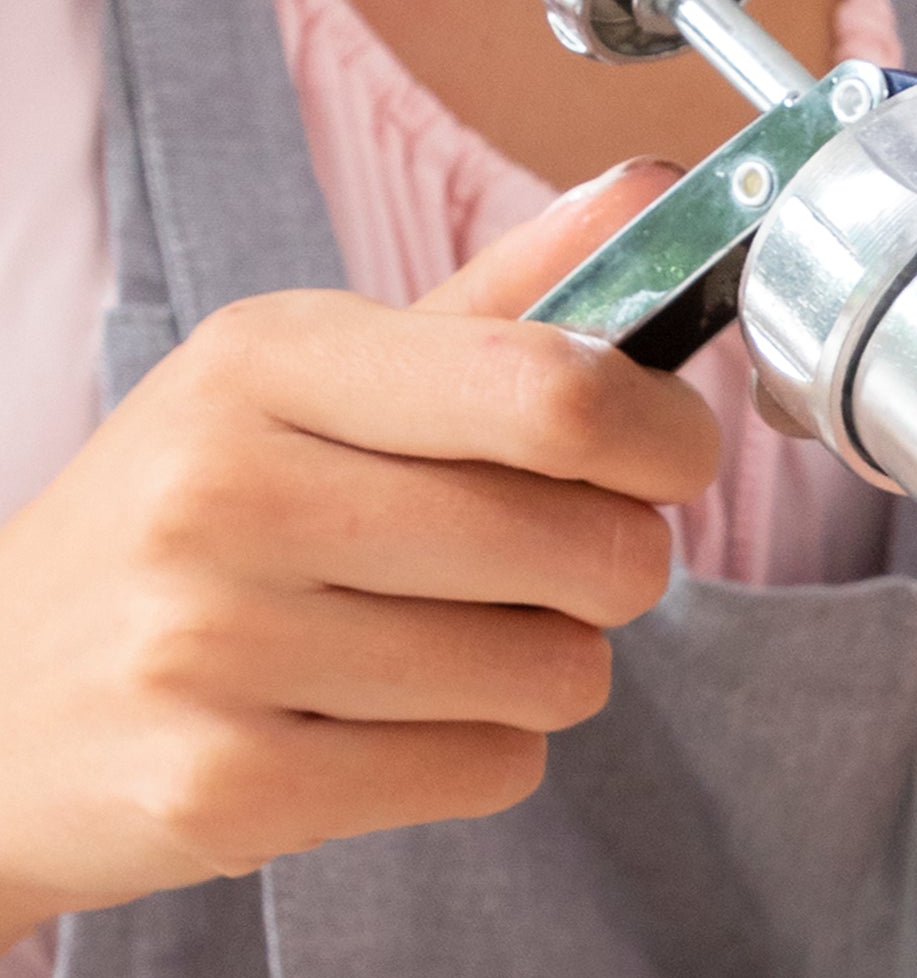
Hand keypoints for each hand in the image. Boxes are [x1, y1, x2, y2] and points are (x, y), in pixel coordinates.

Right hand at [0, 167, 718, 938]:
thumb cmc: (188, 529)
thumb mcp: (304, 384)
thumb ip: (493, 304)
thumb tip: (651, 192)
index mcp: (265, 361)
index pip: (558, 392)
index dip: (667, 436)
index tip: (668, 455)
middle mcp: (230, 491)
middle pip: (595, 550)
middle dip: (607, 572)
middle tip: (526, 571)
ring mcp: (216, 645)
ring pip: (559, 674)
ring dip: (534, 672)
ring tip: (420, 648)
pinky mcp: (230, 786)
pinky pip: (492, 769)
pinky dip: (472, 756)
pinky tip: (370, 725)